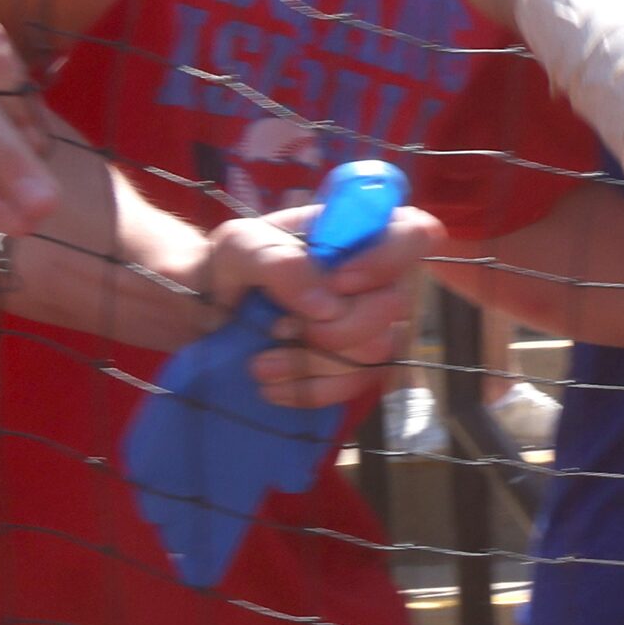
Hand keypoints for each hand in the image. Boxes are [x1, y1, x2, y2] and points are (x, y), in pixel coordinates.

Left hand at [206, 200, 443, 407]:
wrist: (209, 313)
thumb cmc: (231, 265)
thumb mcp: (240, 247)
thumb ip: (278, 261)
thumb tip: (326, 303)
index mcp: (358, 234)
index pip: (414, 234)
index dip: (388, 261)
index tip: (338, 282)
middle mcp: (377, 277)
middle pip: (395, 305)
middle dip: (337, 327)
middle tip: (280, 329)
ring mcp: (373, 324)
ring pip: (377, 352)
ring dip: (313, 363)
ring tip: (259, 363)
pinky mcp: (358, 365)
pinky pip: (356, 385)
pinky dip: (311, 390)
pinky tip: (272, 386)